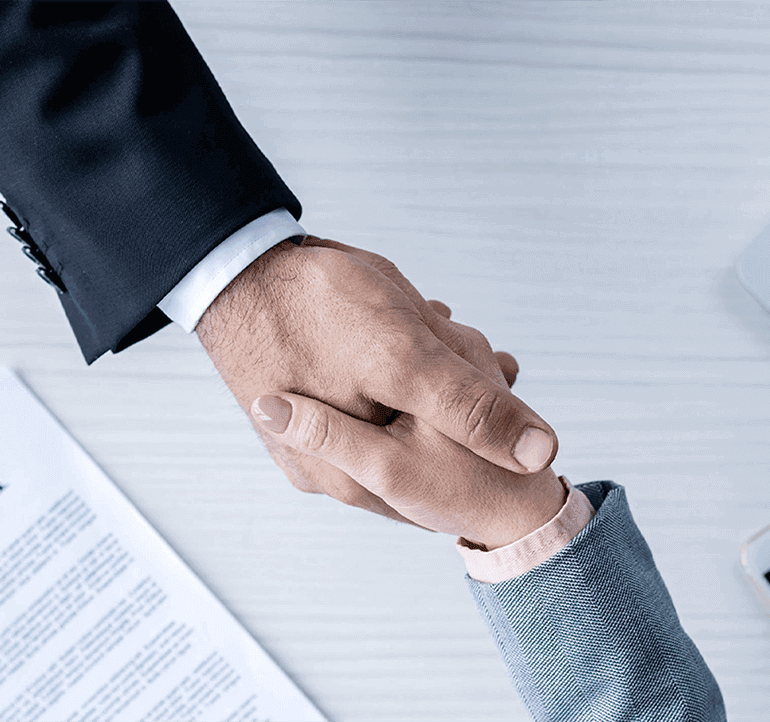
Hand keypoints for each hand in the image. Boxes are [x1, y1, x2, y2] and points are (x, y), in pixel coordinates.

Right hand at [197, 236, 556, 526]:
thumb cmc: (310, 308)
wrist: (230, 265)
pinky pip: (372, 382)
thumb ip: (471, 410)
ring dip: (428, 363)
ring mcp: (313, 433)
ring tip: (426, 320)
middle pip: (429, 440)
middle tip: (452, 336)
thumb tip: (538, 455)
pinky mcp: (305, 395)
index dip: (485, 430)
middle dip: (455, 390)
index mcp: (355, 475)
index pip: (453, 476)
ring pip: (405, 405)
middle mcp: (330, 467)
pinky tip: (394, 315)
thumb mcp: (406, 358)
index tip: (493, 377)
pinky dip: (394, 351)